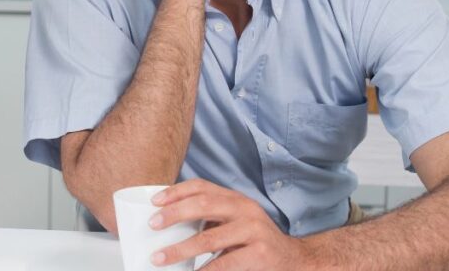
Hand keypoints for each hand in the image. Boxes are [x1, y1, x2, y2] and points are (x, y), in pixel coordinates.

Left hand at [148, 179, 312, 270]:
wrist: (295, 260)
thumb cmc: (256, 242)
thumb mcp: (235, 222)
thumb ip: (210, 218)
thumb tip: (168, 222)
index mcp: (236, 199)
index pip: (202, 186)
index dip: (176, 192)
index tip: (155, 202)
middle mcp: (245, 210)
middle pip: (203, 204)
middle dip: (174, 214)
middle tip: (153, 225)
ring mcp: (254, 231)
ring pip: (209, 238)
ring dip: (180, 250)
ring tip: (160, 257)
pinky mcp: (260, 254)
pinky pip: (224, 264)